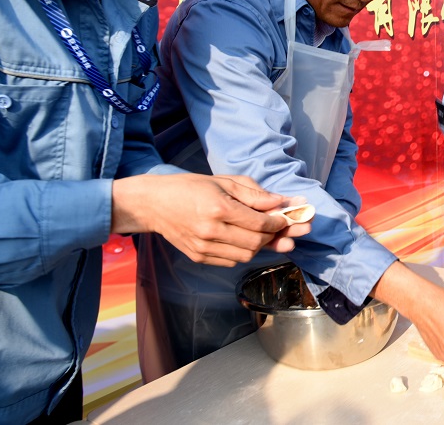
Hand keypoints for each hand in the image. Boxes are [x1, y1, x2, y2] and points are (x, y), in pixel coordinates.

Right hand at [112, 173, 305, 265]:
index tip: (289, 218)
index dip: (280, 223)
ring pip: (246, 255)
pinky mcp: (199, 257)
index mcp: (218, 208)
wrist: (153, 204)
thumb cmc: (190, 187)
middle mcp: (211, 231)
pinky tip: (248, 241)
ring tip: (271, 236)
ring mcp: (203, 248)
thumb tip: (281, 203)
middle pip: (256, 243)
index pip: (260, 223)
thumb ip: (254, 194)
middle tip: (291, 230)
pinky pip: (231, 260)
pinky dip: (245, 252)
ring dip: (262, 247)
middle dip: (277, 237)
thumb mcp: (224, 182)